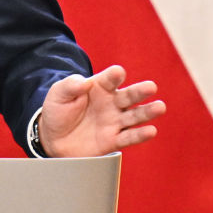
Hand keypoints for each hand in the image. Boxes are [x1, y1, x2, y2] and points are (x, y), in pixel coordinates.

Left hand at [39, 65, 164, 156]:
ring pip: (134, 116)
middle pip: (128, 96)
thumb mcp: (59, 94)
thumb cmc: (58, 110)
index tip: (118, 72)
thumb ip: (71, 86)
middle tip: (151, 87)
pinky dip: (140, 135)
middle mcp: (111, 103)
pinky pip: (129, 137)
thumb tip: (84, 82)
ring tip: (159, 107)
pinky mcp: (113, 140)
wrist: (53, 137)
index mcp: (99, 87)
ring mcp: (114, 121)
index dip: (114, 75)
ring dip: (147, 112)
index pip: (109, 79)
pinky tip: (151, 130)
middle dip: (140, 91)